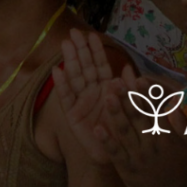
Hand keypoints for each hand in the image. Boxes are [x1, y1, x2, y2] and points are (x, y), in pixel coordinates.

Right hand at [54, 29, 123, 166]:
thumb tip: (130, 69)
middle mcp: (91, 90)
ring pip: (74, 77)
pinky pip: (66, 97)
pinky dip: (61, 84)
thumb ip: (130, 90)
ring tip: (65, 44)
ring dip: (69, 60)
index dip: (96, 50)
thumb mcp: (130, 108)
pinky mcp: (72, 115)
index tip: (92, 35)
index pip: (100, 65)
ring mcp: (80, 101)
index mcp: (105, 86)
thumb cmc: (123, 129)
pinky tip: (56, 71)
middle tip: (74, 33)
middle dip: (79, 50)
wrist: (116, 154)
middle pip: (85, 67)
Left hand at [99, 63, 186, 186]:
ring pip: (126, 133)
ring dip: (116, 114)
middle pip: (138, 119)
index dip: (147, 95)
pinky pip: (116, 153)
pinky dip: (107, 141)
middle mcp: (152, 145)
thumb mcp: (186, 145)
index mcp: (166, 136)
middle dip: (128, 99)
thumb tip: (175, 101)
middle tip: (117, 82)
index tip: (139, 79)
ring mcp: (139, 157)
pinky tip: (97, 128)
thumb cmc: (178, 167)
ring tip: (108, 98)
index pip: (156, 112)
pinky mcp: (127, 169)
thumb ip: (182, 123)